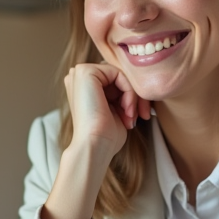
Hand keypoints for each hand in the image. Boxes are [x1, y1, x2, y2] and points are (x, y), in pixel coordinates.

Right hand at [42, 63, 152, 218]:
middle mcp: (78, 76)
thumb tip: (138, 84)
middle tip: (140, 115)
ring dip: (132, 95)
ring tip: (131, 116)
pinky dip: (129, 92)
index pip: (116, 79)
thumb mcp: (117, 109)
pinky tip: (127, 110)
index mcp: (82, 85)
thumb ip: (121, 92)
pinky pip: (119, 73)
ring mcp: (80, 72)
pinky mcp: (86, 72)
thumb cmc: (106, 135)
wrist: (95, 146)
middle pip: (119, 75)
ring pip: (121, 74)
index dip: (131, 95)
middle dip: (134, 95)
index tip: (139, 115)